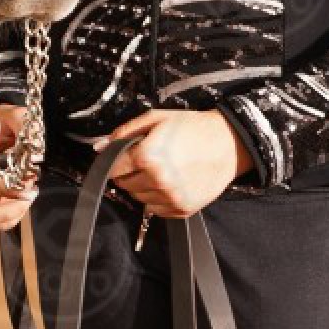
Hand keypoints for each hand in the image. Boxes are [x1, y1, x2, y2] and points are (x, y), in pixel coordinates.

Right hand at [0, 103, 38, 231]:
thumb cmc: (7, 124)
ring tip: (27, 199)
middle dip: (16, 202)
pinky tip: (20, 208)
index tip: (30, 186)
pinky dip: (6, 222)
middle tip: (33, 189)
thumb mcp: (17, 116)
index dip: (8, 190)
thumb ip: (24, 123)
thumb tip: (34, 145)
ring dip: (13, 214)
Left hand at [99, 108, 251, 217]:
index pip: (113, 168)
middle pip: (124, 185)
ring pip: (138, 198)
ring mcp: (171, 197)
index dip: (114, 161)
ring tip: (161, 169)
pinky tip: (170, 181)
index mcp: (148, 156)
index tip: (121, 157)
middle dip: (129, 172)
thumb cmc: (192, 127)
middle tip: (146, 159)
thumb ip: (124, 132)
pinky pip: (155, 209)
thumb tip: (99, 146)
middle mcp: (158, 180)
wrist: (228, 143)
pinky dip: (157, 198)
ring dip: (143, 186)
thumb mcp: (155, 118)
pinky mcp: (182, 209)